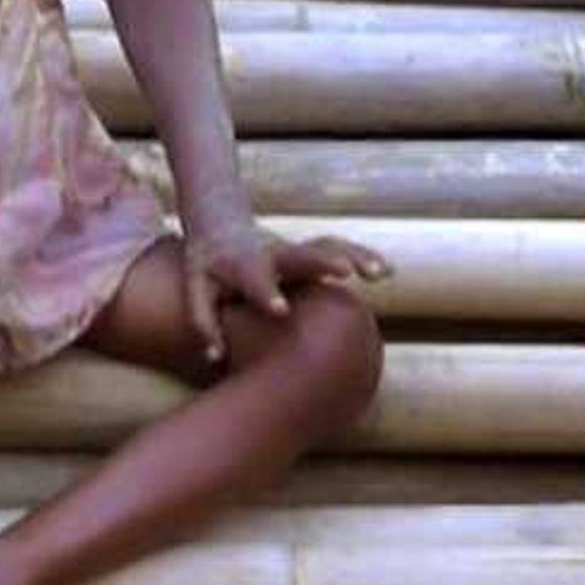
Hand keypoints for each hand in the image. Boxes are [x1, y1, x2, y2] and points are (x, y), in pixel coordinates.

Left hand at [179, 214, 386, 364]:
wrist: (220, 226)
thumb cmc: (208, 267)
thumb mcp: (197, 288)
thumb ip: (204, 322)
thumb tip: (214, 358)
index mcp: (240, 264)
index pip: (254, 279)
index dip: (267, 294)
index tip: (281, 310)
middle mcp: (271, 253)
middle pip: (297, 254)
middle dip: (320, 262)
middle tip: (343, 271)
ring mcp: (293, 250)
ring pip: (326, 246)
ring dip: (353, 256)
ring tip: (379, 272)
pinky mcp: (309, 251)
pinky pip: (339, 249)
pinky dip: (362, 256)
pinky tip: (387, 270)